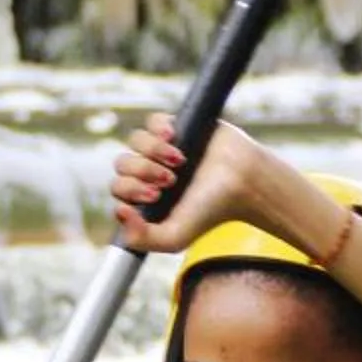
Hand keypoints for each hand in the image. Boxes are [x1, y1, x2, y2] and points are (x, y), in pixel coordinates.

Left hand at [109, 114, 282, 253]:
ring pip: (135, 141)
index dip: (131, 189)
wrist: (243, 182)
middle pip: (122, 163)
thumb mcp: (174, 237)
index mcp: (144, 196)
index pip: (118, 188)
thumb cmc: (211, 210)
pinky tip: (174, 138)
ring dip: (152, 151)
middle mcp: (149, 172)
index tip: (156, 196)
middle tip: (169, 181)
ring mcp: (161, 148)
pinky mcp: (176, 127)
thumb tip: (118, 211)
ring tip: (180, 161)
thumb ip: (141, 239)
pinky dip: (158, 129)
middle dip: (142, 171)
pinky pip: (151, 121)